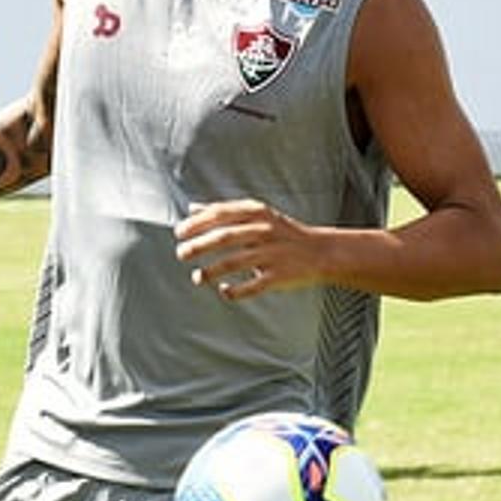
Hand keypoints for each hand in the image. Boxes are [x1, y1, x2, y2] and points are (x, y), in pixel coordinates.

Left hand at [174, 199, 324, 300]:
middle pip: (224, 237)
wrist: (321, 251)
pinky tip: (224, 291)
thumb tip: (192, 209)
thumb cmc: (283, 233)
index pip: (220, 214)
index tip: (179, 232)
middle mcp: (264, 230)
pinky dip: (235, 291)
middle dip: (198, 246)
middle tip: (181, 254)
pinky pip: (252, 286)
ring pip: (234, 262)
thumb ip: (225, 212)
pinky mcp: (279, 276)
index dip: (196, 223)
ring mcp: (272, 254)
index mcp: (257, 213)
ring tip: (197, 278)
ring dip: (211, 271)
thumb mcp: (257, 215)